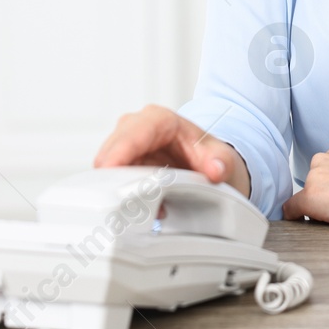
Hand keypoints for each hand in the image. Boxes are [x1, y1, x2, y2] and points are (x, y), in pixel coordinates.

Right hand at [93, 104, 250, 198]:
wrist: (208, 166)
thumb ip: (221, 162)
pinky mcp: (120, 164)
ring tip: (143, 208)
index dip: (120, 151)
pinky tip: (140, 207)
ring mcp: (125, 146)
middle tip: (127, 205)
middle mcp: (137, 128)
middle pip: (111, 151)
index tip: (111, 171)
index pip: (134, 132)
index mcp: (160, 120)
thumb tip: (216, 169)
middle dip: (115, 178)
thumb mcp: (222, 159)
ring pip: (106, 169)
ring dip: (118, 190)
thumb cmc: (210, 157)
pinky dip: (120, 196)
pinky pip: (109, 181)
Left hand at [283, 148, 328, 229]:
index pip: (318, 178)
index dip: (326, 194)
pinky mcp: (310, 197)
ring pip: (302, 201)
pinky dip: (297, 221)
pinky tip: (311, 226)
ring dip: (314, 211)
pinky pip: (291, 212)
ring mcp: (314, 178)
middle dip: (319, 200)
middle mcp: (320, 161)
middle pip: (309, 189)